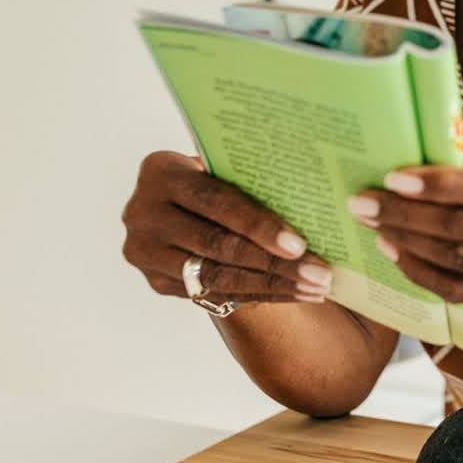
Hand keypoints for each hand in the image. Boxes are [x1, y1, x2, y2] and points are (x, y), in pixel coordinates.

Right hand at [120, 151, 334, 305]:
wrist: (181, 204)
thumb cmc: (216, 177)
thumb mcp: (223, 168)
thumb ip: (249, 179)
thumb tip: (312, 199)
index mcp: (161, 172)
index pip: (216, 202)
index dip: (258, 225)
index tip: (299, 245)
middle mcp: (143, 212)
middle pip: (218, 244)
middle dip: (273, 263)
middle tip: (319, 275)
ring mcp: (145, 251)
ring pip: (216, 276)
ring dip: (272, 285)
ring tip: (314, 288)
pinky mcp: (156, 281)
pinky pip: (214, 293)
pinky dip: (259, 294)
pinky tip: (294, 293)